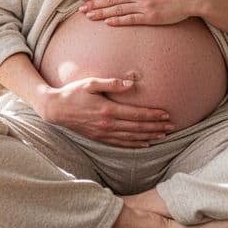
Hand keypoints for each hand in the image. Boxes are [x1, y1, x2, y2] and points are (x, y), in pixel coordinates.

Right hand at [36, 72, 174, 146]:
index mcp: (107, 110)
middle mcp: (107, 125)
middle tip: (172, 127)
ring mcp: (103, 134)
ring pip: (132, 138)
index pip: (136, 115)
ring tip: (163, 135)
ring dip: (149, 137)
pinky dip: (135, 144)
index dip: (153, 115)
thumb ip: (112, 84)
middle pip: (137, 128)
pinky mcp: (99, 138)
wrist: (55, 109)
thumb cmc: (73, 93)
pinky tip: (144, 144)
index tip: (166, 114)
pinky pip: (121, 144)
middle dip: (156, 127)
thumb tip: (131, 84)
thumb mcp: (91, 83)